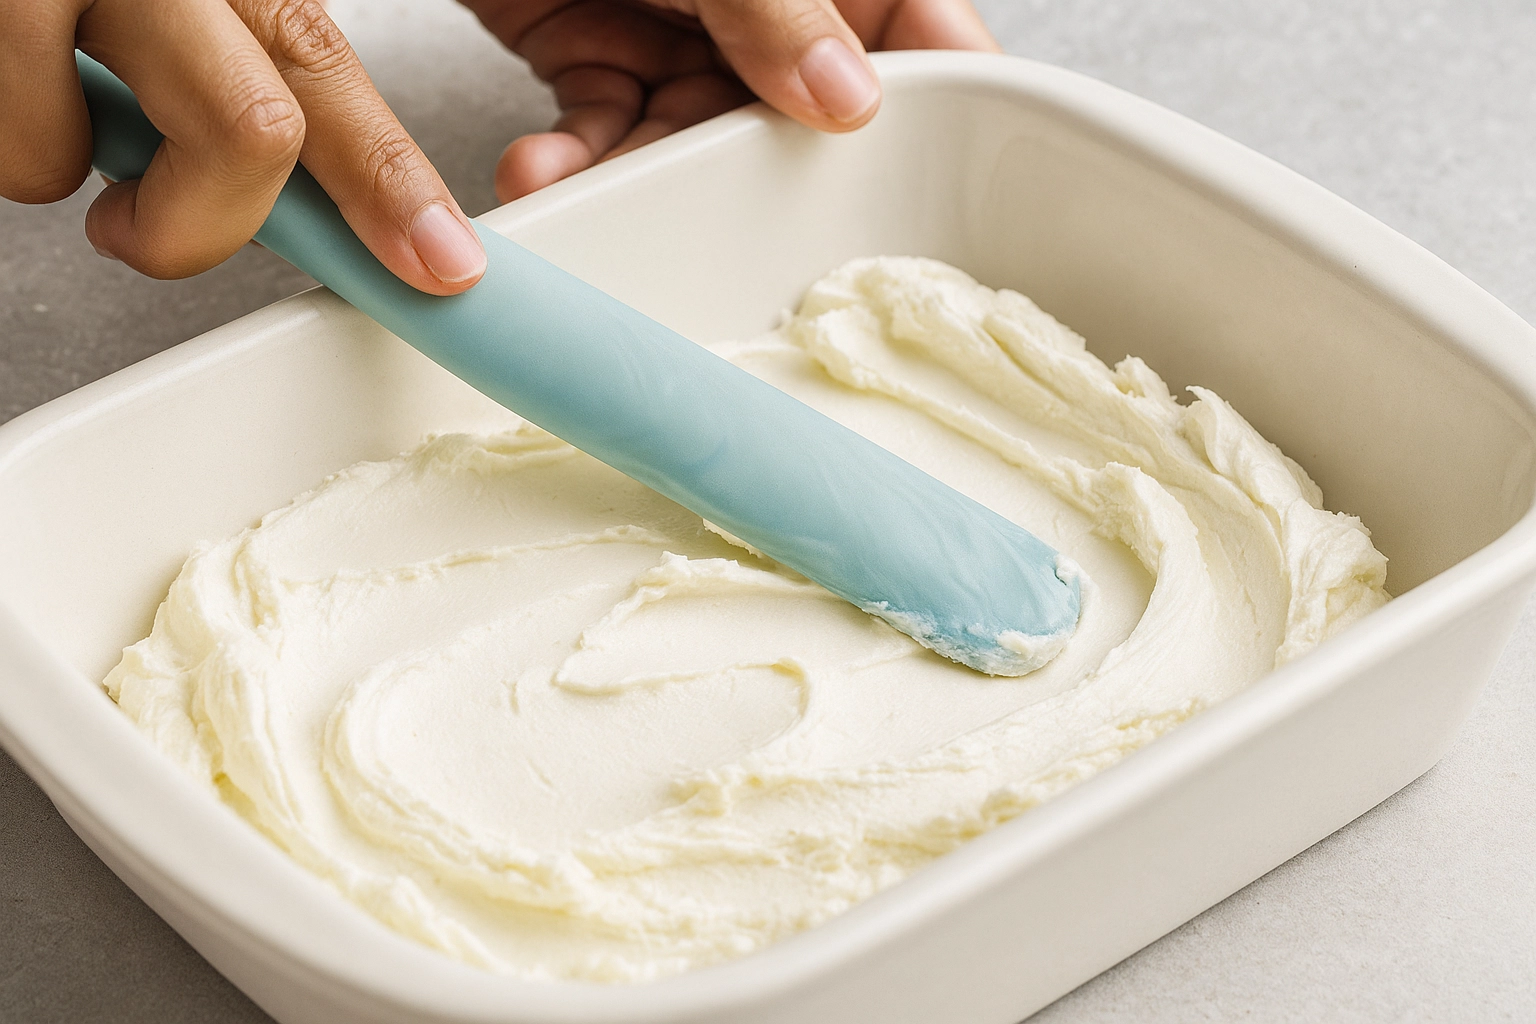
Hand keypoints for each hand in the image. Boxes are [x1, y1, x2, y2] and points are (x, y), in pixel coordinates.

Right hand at [0, 0, 485, 292]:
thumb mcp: (184, 14)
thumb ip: (244, 84)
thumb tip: (304, 213)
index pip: (331, 80)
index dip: (392, 184)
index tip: (442, 262)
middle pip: (257, 129)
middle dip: (203, 222)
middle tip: (150, 223)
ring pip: (123, 152)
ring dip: (76, 169)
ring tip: (56, 115)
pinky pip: (26, 145)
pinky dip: (20, 149)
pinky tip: (16, 91)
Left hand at [463, 0, 998, 202]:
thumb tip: (846, 99)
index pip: (922, 41)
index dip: (932, 117)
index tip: (928, 203)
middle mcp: (773, 4)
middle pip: (798, 120)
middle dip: (746, 179)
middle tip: (720, 227)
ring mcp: (689, 28)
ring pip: (694, 142)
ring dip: (636, 177)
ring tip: (581, 185)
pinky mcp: (601, 48)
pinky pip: (608, 129)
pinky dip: (574, 158)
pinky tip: (542, 170)